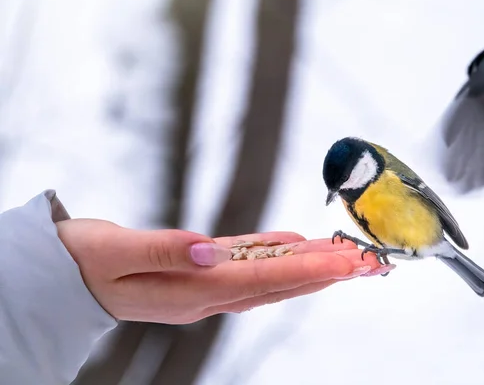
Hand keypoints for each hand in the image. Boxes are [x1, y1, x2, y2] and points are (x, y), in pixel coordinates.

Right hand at [56, 219, 394, 323]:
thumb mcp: (113, 254)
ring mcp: (204, 286)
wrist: (61, 279)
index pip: (262, 281)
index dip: (307, 270)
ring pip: (269, 276)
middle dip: (325, 273)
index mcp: (189, 293)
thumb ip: (163, 252)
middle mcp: (205, 295)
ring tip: (346, 256)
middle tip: (367, 263)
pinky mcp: (198, 271)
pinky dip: (275, 254)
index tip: (346, 262)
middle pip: (278, 284)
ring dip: (309, 266)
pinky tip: (296, 244)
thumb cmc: (82, 264)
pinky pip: (246, 263)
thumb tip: (210, 250)